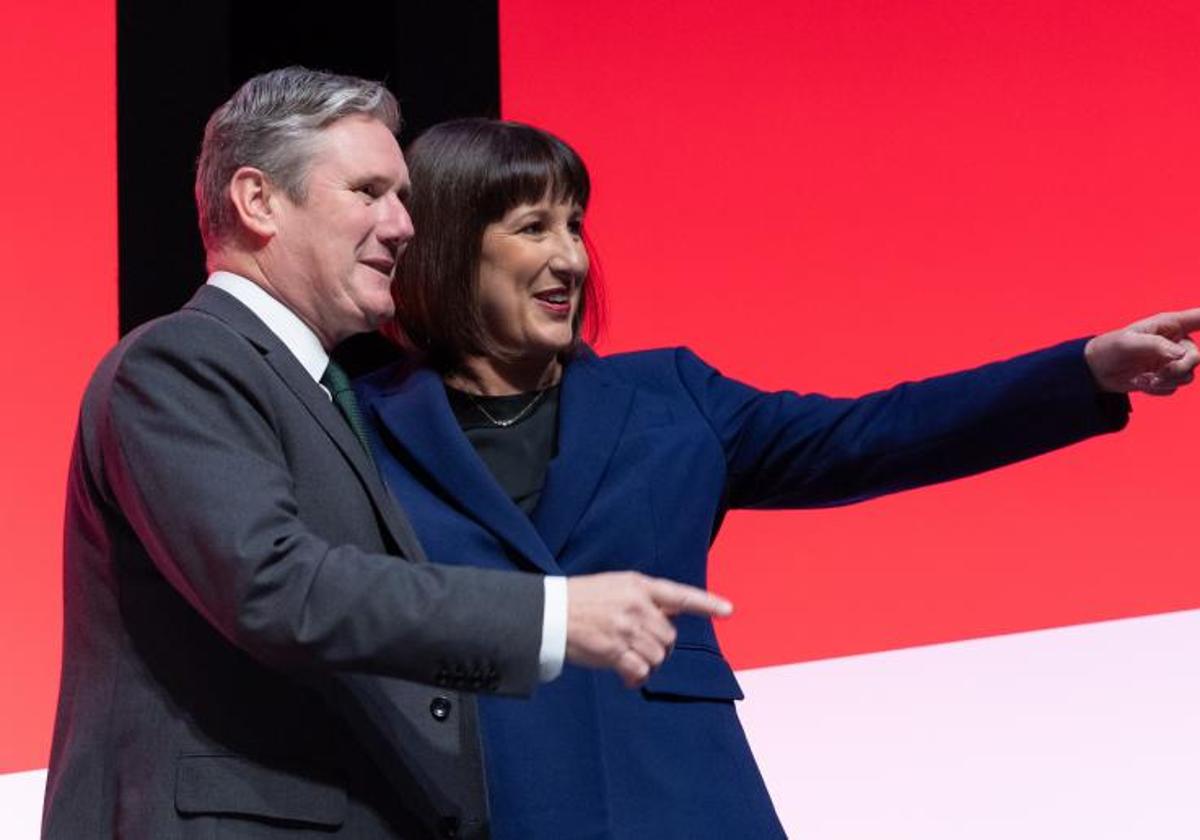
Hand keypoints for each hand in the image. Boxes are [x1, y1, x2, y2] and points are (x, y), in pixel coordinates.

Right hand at [564, 572, 732, 687]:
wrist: (549, 613)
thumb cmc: (581, 600)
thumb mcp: (615, 586)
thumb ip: (643, 600)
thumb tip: (669, 621)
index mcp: (637, 585)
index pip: (679, 595)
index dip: (706, 603)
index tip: (729, 610)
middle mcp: (636, 605)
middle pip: (669, 636)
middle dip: (659, 647)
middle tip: (639, 648)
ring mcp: (626, 628)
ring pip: (658, 656)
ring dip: (648, 663)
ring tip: (629, 661)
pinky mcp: (614, 650)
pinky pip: (641, 670)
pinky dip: (637, 677)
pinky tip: (627, 676)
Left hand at [1084, 308, 1199, 394]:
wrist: (1097, 370)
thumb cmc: (1111, 348)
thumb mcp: (1129, 342)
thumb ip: (1156, 346)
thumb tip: (1181, 356)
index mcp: (1170, 325)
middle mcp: (1176, 342)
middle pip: (1196, 358)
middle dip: (1179, 369)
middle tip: (1158, 374)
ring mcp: (1173, 361)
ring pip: (1187, 376)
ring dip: (1166, 381)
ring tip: (1143, 379)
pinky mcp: (1166, 378)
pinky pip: (1173, 388)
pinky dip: (1157, 389)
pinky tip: (1140, 383)